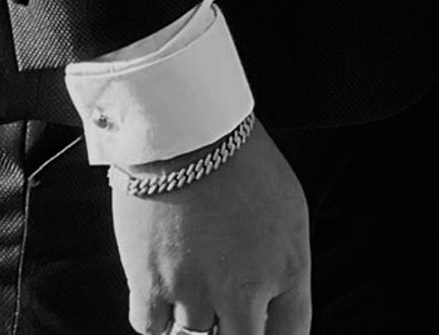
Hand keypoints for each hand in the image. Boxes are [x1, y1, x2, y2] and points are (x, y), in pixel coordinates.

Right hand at [110, 119, 309, 334]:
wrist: (185, 125)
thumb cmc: (238, 155)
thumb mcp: (287, 209)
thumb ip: (283, 268)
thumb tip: (270, 308)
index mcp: (286, 269)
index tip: (259, 329)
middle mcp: (244, 291)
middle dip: (231, 330)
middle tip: (222, 309)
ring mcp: (195, 291)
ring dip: (193, 318)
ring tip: (191, 281)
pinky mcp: (150, 284)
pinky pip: (150, 328)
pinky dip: (156, 315)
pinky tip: (161, 289)